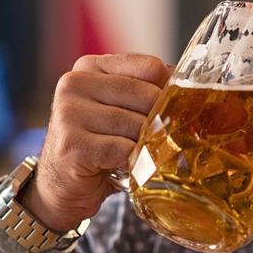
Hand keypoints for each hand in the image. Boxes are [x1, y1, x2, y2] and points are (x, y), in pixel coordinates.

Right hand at [18, 53, 171, 230]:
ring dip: (145, 144)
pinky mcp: (72, 143)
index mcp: (91, 66)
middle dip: (159, 121)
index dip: (167, 90)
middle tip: (156, 137)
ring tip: (138, 152)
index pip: (150, 67)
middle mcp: (75, 83)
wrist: (62, 186)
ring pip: (137, 124)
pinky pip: (124, 149)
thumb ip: (148, 90)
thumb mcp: (121, 107)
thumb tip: (190, 89)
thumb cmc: (100, 142)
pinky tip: (125, 166)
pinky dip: (133, 161)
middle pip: (147, 95)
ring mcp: (69, 112)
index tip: (169, 109)